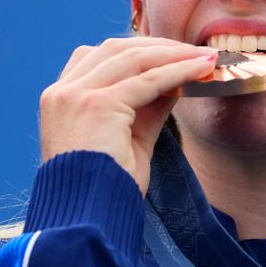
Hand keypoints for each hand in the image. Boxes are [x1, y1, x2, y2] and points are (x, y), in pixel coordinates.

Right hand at [38, 37, 215, 192]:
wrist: (88, 219)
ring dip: (174, 54)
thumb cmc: (107, 190)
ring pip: (133, 58)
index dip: (138, 50)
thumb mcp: (129, 139)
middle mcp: (62, 92)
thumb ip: (146, 107)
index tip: (173, 54)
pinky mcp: (97, 105)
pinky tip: (201, 70)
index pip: (98, 56)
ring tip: (206, 57)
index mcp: (60, 99)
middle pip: (115, 49)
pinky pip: (148, 79)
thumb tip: (176, 81)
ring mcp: (76, 96)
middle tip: (196, 52)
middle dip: (160, 47)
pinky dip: (178, 71)